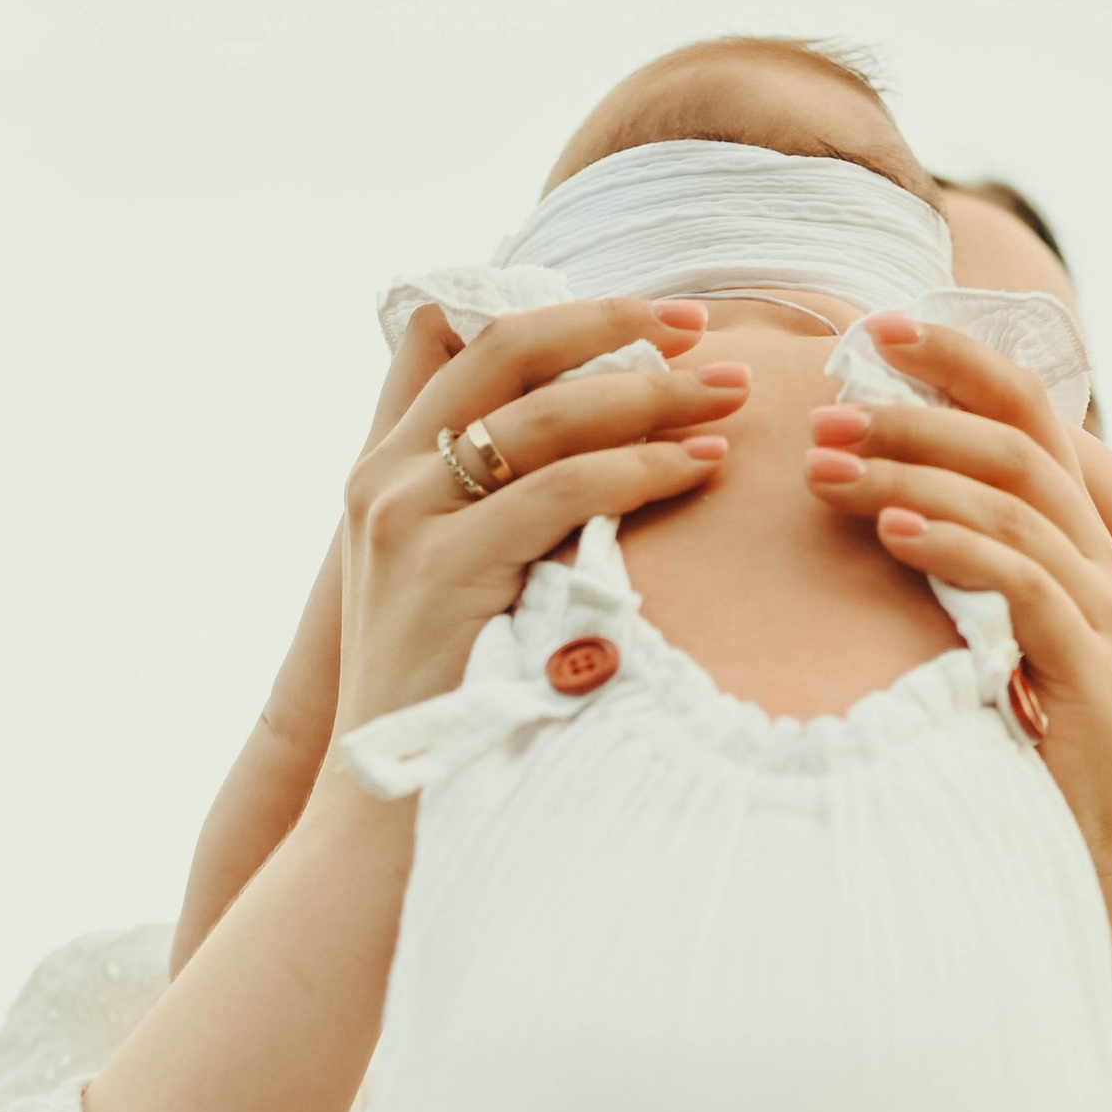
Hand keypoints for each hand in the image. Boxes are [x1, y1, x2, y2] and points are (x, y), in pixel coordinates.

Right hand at [333, 295, 747, 740]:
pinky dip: (643, 469)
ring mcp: (408, 520)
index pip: (462, 340)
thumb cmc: (445, 693)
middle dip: (613, 325)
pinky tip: (699, 465)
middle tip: (703, 326)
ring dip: (652, 396)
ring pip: (548, 417)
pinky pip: (565, 492)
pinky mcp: (446, 570)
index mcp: (382, 465)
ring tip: (729, 396)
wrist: (388, 799)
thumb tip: (582, 447)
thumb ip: (490, 506)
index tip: (650, 315)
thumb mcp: (451, 578)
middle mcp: (385, 477)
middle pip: (506, 350)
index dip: (560, 312)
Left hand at [803, 319, 1111, 886]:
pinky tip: (891, 532)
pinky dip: (954, 547)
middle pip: (1013, 445)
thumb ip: (954, 576)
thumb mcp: (985, 646)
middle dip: (916, 415)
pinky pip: (1020, 581)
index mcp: (1076, 542)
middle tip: (828, 413)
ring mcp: (1100, 610)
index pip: (1028, 417)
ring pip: (1009, 503)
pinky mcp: (1088, 665)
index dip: (960, 361)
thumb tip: (874, 513)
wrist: (1104, 861)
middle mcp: (1099, 562)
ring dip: (912, 475)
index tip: (879, 328)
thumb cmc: (1027, 758)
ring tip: (829, 468)